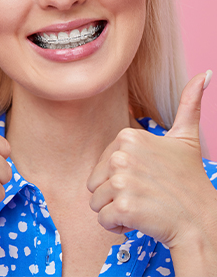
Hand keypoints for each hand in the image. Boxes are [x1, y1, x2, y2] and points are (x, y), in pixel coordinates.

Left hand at [87, 72, 215, 248]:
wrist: (200, 220)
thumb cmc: (189, 180)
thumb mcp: (187, 137)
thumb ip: (190, 104)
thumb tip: (206, 74)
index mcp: (128, 136)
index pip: (103, 164)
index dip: (121, 177)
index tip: (146, 178)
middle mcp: (121, 154)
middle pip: (95, 183)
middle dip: (115, 195)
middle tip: (144, 195)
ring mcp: (122, 180)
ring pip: (96, 202)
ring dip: (115, 211)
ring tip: (141, 207)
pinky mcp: (123, 206)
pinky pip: (102, 220)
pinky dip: (118, 226)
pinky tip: (139, 220)